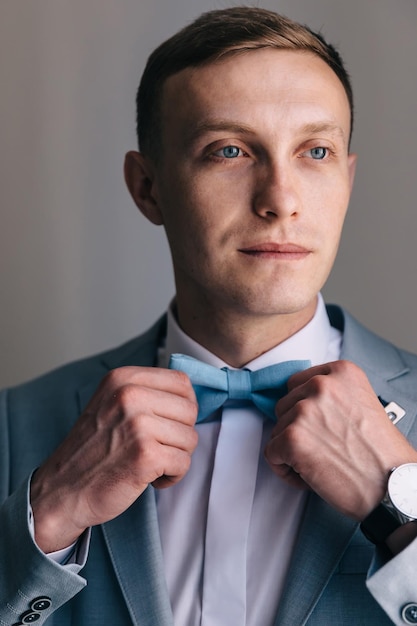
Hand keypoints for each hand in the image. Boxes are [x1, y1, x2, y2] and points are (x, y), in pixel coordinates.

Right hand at [30, 366, 197, 551]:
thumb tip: (190, 394)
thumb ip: (146, 392)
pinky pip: (184, 463)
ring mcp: (138, 424)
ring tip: (149, 462)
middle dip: (180, 434)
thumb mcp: (112, 403)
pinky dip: (172, 476)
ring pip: (190, 437)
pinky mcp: (145, 454)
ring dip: (176, 456)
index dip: (184, 406)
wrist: (62, 490)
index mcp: (123, 378)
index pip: (181, 382)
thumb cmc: (93, 450)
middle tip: (156, 447)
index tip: (169, 423)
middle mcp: (129, 395)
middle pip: (190, 410)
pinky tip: (150, 478)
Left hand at [264, 360, 416, 519]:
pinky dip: (285, 470)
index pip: (297, 383)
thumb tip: (301, 399)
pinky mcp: (292, 438)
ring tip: (321, 463)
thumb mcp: (361, 402)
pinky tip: (309, 477)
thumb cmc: (381, 453)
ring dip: (292, 450)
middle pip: (284, 405)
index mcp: (341, 372)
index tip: (320, 427)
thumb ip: (332, 394)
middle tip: (323, 449)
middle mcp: (321, 385)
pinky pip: (271, 454)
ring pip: (277, 429)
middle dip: (297, 429)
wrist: (393, 486)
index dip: (305, 410)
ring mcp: (305, 410)